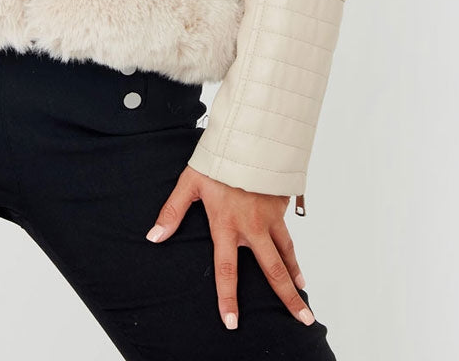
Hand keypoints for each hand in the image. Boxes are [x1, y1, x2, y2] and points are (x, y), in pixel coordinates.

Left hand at [145, 164, 312, 330]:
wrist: (248, 136)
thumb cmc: (217, 159)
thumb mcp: (190, 183)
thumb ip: (173, 212)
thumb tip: (154, 236)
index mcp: (227, 225)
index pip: (227, 270)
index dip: (228, 298)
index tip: (232, 322)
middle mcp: (252, 227)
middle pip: (273, 270)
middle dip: (288, 298)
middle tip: (304, 319)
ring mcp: (270, 217)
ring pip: (286, 253)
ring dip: (294, 274)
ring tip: (301, 291)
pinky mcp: (281, 204)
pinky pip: (288, 231)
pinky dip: (293, 248)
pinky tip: (295, 258)